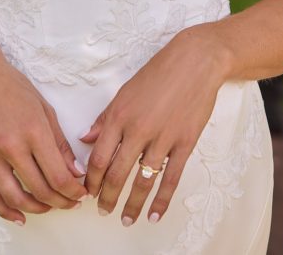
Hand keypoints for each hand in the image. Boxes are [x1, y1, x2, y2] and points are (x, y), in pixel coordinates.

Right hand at [0, 37, 87, 224]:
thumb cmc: (11, 86)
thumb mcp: (43, 108)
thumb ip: (59, 143)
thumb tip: (74, 172)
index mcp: (33, 131)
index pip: (58, 175)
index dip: (73, 191)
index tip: (81, 193)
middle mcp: (11, 147)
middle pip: (40, 190)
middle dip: (61, 202)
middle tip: (70, 202)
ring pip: (16, 198)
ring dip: (37, 209)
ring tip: (49, 207)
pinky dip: (5, 210)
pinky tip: (18, 215)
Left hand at [79, 23, 228, 225]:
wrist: (196, 61)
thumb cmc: (159, 72)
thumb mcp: (125, 90)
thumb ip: (106, 117)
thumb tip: (87, 137)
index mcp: (120, 115)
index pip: (99, 156)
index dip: (91, 178)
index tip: (88, 190)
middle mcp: (138, 129)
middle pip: (117, 173)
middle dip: (107, 196)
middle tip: (102, 211)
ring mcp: (162, 138)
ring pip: (142, 180)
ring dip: (132, 204)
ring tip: (125, 219)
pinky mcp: (184, 143)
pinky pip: (171, 178)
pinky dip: (162, 200)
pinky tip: (154, 215)